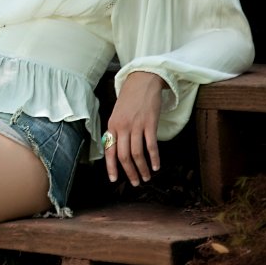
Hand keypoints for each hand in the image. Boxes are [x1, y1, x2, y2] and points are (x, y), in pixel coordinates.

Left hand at [104, 71, 164, 185]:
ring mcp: (136, 125)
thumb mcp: (117, 114)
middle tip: (136, 183)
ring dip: (142, 169)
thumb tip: (116, 150)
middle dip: (129, 172)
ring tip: (147, 177)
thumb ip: (116, 131)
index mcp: (112, 126)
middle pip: (124, 156)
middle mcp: (122, 127)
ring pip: (137, 154)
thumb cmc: (129, 99)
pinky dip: (154, 158)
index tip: (114, 179)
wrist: (142, 81)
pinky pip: (151, 145)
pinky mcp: (150, 123)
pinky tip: (156, 166)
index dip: (111, 167)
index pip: (109, 150)